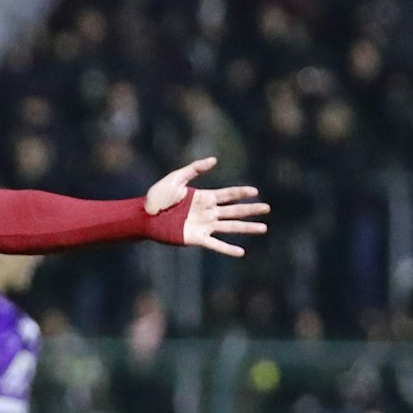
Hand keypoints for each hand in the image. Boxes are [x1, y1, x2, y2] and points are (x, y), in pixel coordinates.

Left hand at [144, 156, 269, 257]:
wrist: (145, 215)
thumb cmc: (157, 197)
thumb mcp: (176, 178)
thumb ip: (195, 169)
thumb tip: (214, 160)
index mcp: (204, 198)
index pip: (228, 194)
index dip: (241, 192)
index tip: (256, 191)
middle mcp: (207, 212)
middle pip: (234, 210)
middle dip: (251, 209)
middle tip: (267, 208)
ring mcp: (203, 226)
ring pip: (230, 226)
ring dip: (247, 228)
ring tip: (263, 228)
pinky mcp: (196, 238)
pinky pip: (215, 244)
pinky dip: (228, 248)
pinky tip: (241, 252)